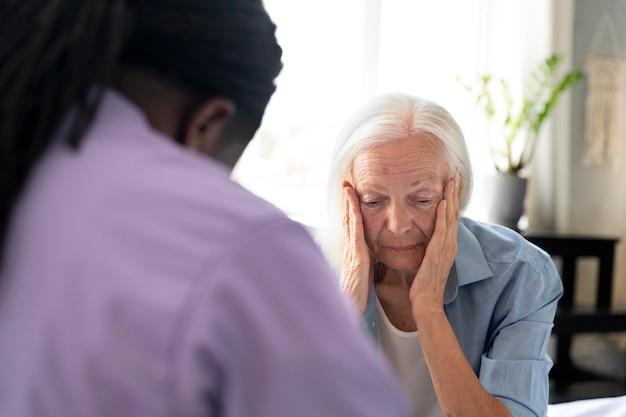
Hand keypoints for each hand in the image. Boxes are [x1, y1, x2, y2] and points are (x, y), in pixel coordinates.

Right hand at [340, 181, 373, 313]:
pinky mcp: (357, 256)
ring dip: (348, 203)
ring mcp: (352, 251)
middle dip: (347, 201)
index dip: (351, 210)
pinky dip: (354, 216)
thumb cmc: (357, 294)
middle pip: (348, 219)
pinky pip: (356, 232)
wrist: (351, 308)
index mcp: (354, 252)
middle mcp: (350, 248)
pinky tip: (354, 206)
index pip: (352, 226)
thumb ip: (364, 262)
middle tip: (346, 183)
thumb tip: (368, 256)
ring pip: (350, 222)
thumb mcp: (362, 274)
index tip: (352, 195)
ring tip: (348, 187)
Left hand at [409, 177, 458, 315]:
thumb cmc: (424, 284)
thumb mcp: (428, 261)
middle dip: (454, 195)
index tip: (449, 186)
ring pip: (451, 218)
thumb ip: (428, 248)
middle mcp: (450, 245)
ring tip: (450, 182)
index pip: (451, 218)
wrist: (426, 302)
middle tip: (453, 177)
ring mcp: (446, 248)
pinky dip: (443, 216)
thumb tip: (424, 239)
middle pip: (454, 214)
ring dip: (451, 199)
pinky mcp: (438, 253)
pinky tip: (442, 203)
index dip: (451, 201)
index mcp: (447, 246)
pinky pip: (442, 230)